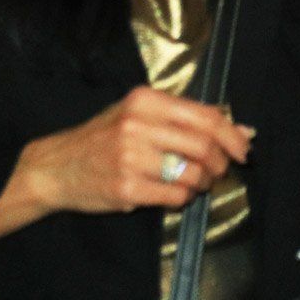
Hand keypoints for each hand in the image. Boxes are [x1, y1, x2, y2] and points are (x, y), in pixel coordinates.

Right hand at [0, 86, 252, 240]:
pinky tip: (174, 195)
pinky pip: (174, 196)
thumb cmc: (105, 138)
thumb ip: (190, 120)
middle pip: (204, 145)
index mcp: (146, 100)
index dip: (232, 135)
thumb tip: (244, 130)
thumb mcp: (142, 116)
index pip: (206, 116)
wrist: (54, 167)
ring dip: (203, 183)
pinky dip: (183, 198)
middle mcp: (138, 125)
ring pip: (192, 173)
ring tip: (194, 184)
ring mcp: (130, 157)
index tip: (244, 148)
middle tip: (218, 171)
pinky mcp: (125, 188)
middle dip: (220, 162)